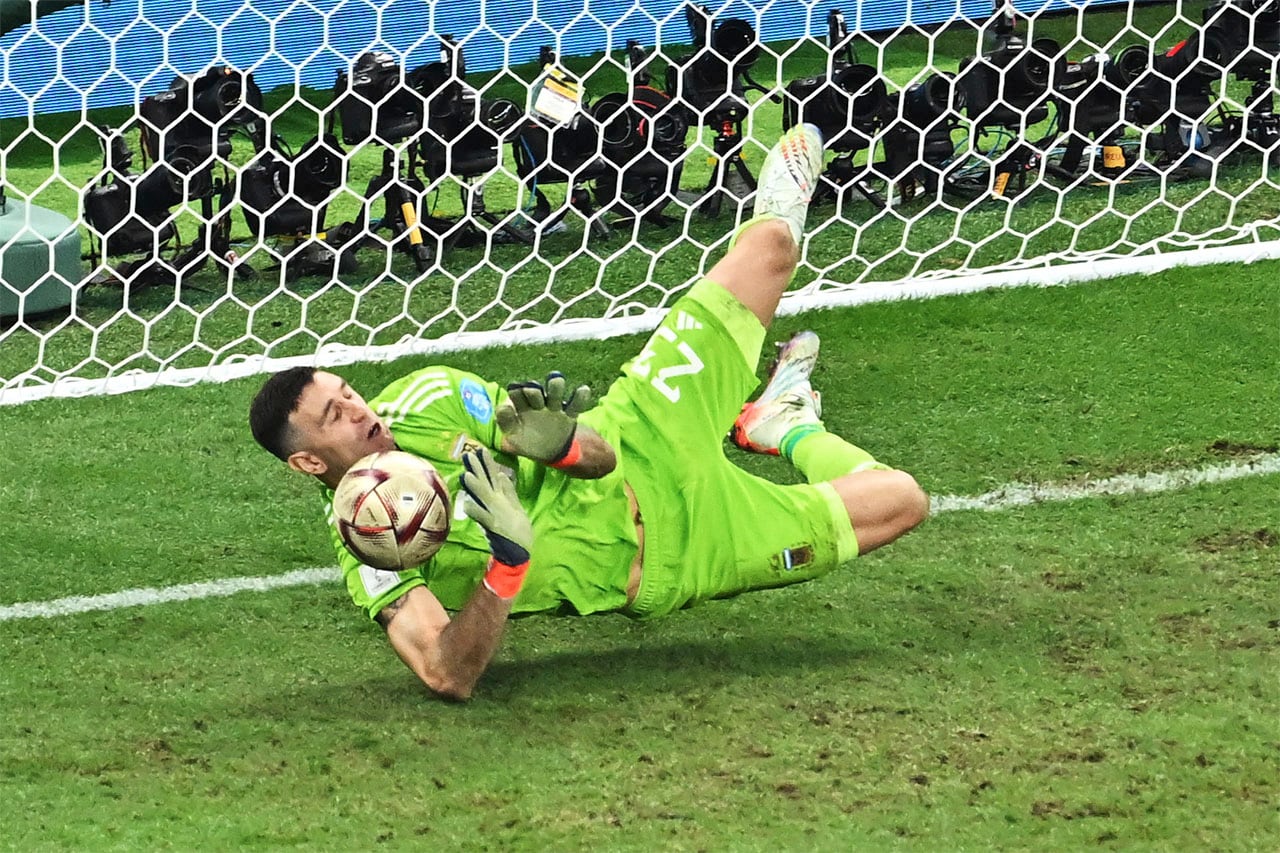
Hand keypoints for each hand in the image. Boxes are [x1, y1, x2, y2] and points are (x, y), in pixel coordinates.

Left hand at [460, 446, 532, 577]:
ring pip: (484, 497)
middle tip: (468, 454)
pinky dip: (475, 510)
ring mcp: (496, 514)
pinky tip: (467, 504)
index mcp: (504, 498)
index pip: (494, 476)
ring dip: (475, 486)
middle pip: (487, 482)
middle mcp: (499, 503)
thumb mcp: (516, 507)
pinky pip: (482, 517)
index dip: (488, 463)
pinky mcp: (493, 526)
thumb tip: (501, 474)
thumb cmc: (517, 530)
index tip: (480, 450)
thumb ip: (509, 492)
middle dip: (478, 468)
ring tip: (467, 474)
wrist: (520, 551)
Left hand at [497, 372, 592, 465]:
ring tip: (556, 379)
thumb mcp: (511, 437)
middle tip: (533, 392)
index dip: (515, 391)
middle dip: (533, 391)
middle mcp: (537, 403)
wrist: (548, 452)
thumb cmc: (526, 441)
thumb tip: (503, 406)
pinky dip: (580, 397)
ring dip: (555, 386)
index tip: (514, 392)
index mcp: (521, 406)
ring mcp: (553, 407)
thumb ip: (505, 421)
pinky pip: (575, 404)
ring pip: (555, 392)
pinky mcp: (569, 415)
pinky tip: (583, 389)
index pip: (516, 393)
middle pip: (535, 390)